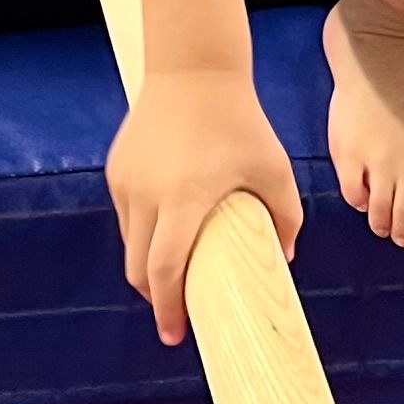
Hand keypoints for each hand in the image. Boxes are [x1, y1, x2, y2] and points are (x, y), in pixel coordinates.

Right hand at [106, 73, 303, 347]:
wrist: (193, 69)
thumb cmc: (240, 121)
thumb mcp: (274, 169)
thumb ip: (286, 216)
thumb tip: (285, 258)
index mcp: (184, 199)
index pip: (165, 269)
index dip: (167, 307)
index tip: (176, 334)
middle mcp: (147, 195)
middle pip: (138, 267)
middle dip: (154, 296)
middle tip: (176, 314)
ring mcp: (127, 182)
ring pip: (130, 242)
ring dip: (148, 264)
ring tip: (174, 271)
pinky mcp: (117, 169)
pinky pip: (126, 215)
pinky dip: (142, 233)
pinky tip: (165, 230)